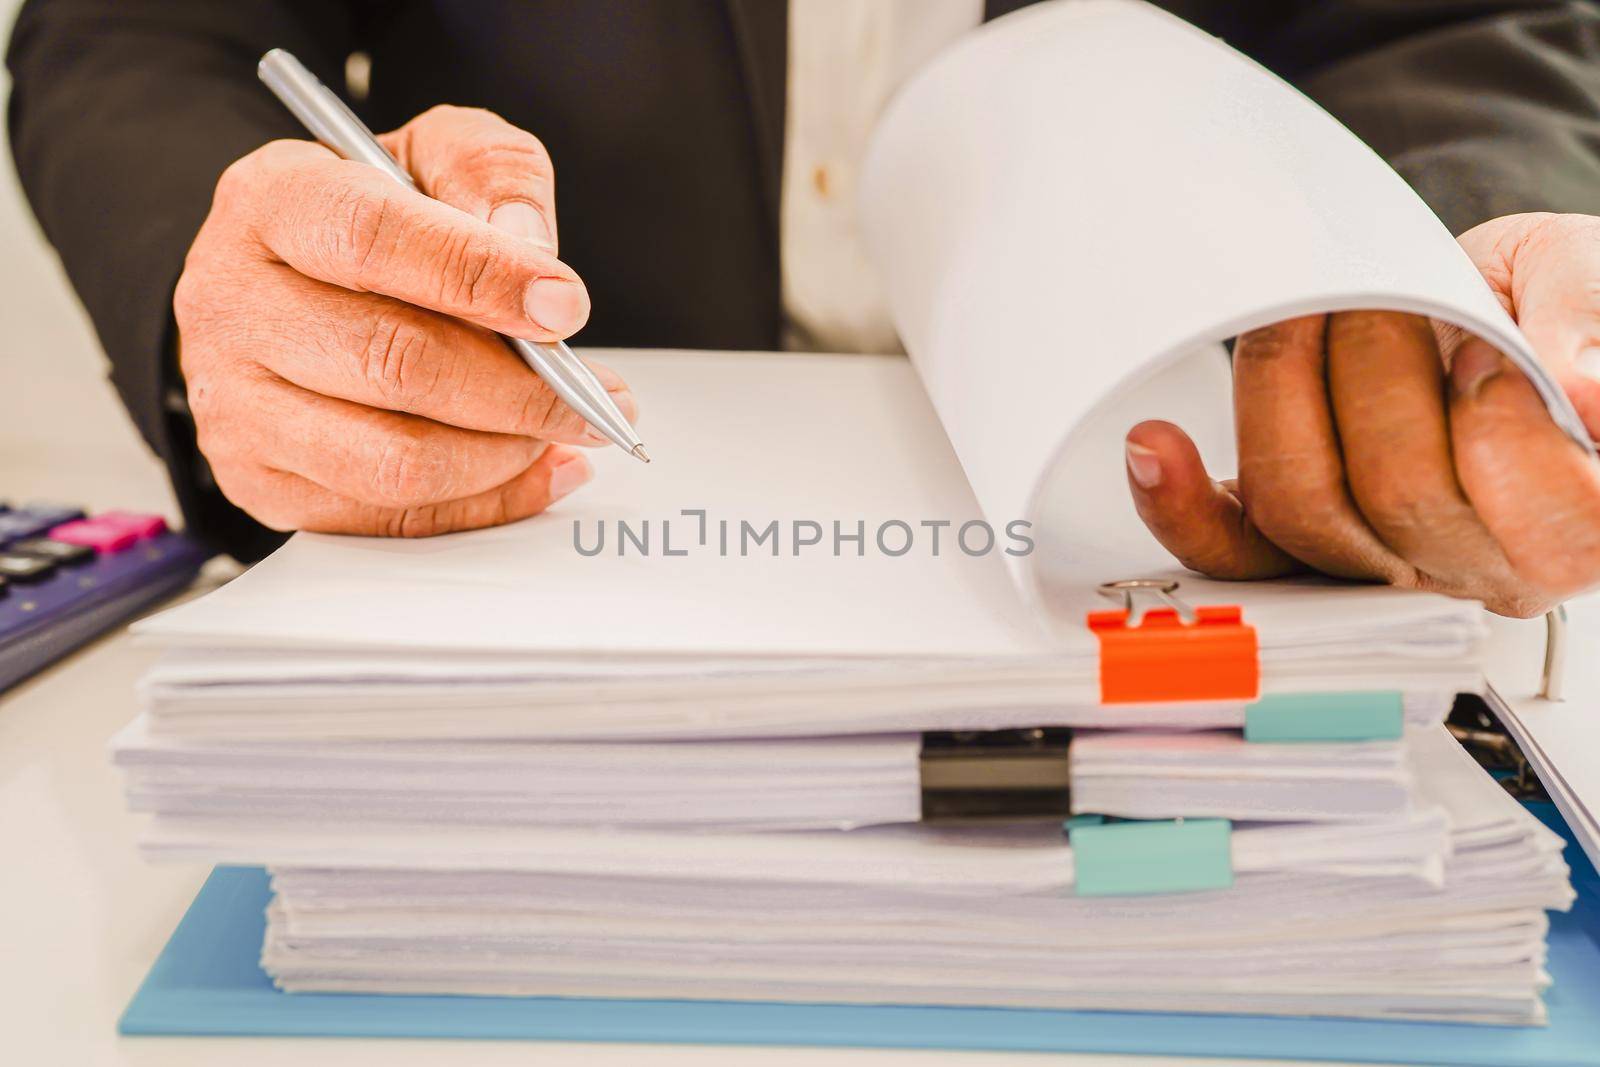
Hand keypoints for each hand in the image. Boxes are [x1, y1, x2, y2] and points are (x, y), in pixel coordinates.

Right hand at [175, 105, 635, 536]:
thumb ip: (489, 174)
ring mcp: (237, 404)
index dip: (481, 277)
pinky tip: (536, 467)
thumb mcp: (434, 154)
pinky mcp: (262, 481)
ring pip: (395, 460)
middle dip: (520, 389)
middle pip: (394, 363)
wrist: (293, 282)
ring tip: (564, 430)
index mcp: (270, 202)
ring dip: (506, 454)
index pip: (374, 240)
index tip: (566, 304)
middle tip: (594, 395)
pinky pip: (392, 516)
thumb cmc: (373, 218)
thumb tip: (529, 248)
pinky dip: (485, 501)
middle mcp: (232, 304)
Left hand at [1124, 212, 1599, 617]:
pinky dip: (1179, 502)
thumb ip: (1593, 323)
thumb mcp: (1590, 280)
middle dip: (1380, 371)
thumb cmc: (1545, 309)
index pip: (1548, 517)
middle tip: (1387, 301)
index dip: (1503, 426)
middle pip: (1403, 497)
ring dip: (1289, 388)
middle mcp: (1476, 561)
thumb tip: (1588, 390)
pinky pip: (1227, 550)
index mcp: (1581, 516)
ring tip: (1313, 315)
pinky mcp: (1288, 543)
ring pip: (1303, 510)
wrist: (1478, 304)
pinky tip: (1155, 447)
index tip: (1486, 348)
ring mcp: (1375, 561)